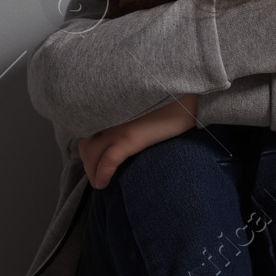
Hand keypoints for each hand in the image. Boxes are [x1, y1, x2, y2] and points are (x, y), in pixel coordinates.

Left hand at [77, 94, 198, 188]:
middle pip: (85, 141)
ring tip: (99, 181)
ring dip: (91, 170)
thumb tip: (132, 125)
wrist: (190, 92)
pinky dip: (101, 174)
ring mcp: (117, 125)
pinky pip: (107, 161)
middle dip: (87, 160)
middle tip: (97, 172)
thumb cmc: (173, 96)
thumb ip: (132, 111)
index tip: (94, 155)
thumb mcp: (145, 100)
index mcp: (112, 104)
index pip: (87, 126)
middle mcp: (109, 113)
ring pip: (90, 153)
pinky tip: (103, 183)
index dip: (87, 144)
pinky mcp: (130, 137)